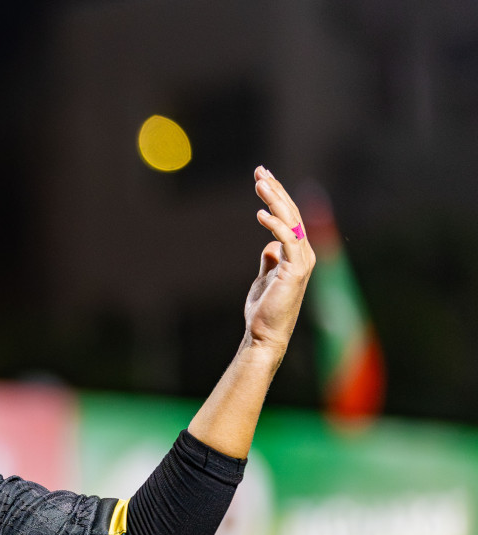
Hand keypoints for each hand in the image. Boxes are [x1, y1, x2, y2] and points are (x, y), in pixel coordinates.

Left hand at [242, 166, 315, 361]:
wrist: (265, 335)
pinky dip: (275, 225)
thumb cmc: (265, 311)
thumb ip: (270, 260)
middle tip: (260, 170)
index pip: (289, 218)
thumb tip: (269, 246)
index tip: (263, 178)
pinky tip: (261, 214)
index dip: (277, 197)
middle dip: (276, 190)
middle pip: (291, 214)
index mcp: (298, 254)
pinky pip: (287, 240)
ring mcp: (302, 261)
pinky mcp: (295, 270)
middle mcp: (304, 254)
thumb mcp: (266, 278)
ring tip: (260, 182)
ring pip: (290, 222)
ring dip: (275, 200)